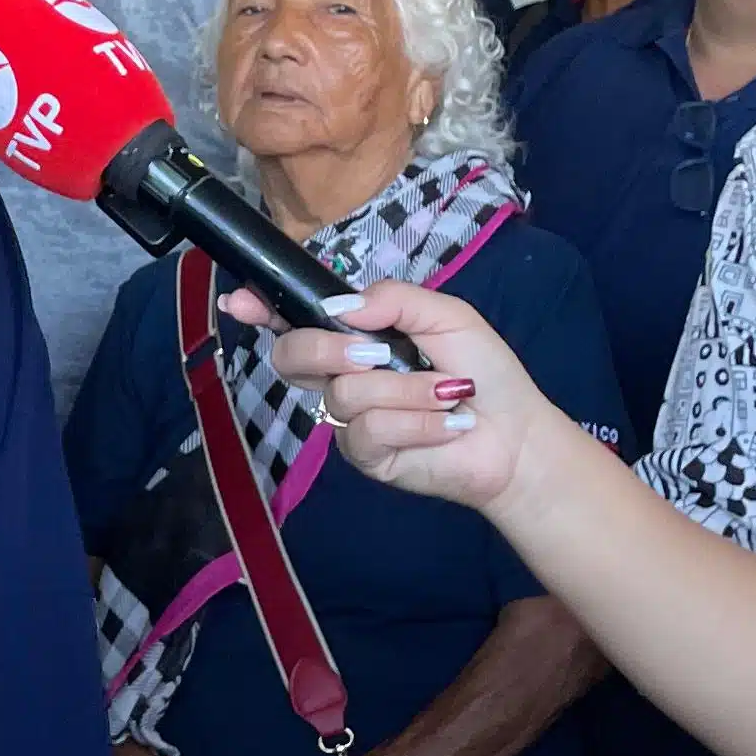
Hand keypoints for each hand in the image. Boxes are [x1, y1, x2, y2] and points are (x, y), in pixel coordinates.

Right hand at [243, 278, 547, 517]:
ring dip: (405, 391)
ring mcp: (349, 418)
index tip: (239, 301)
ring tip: (447, 395)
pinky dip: (416, 423)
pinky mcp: (364, 455)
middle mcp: (342, 375)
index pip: (295, 319)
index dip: (260, 309)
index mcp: (355, 336)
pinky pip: (368, 431)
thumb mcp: (446, 316)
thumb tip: (340, 306)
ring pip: (344, 394)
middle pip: (292, 356)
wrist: (515, 434)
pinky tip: (444, 426)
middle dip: (327, 349)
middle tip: (376, 355)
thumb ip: (392, 299)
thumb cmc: (483, 371)